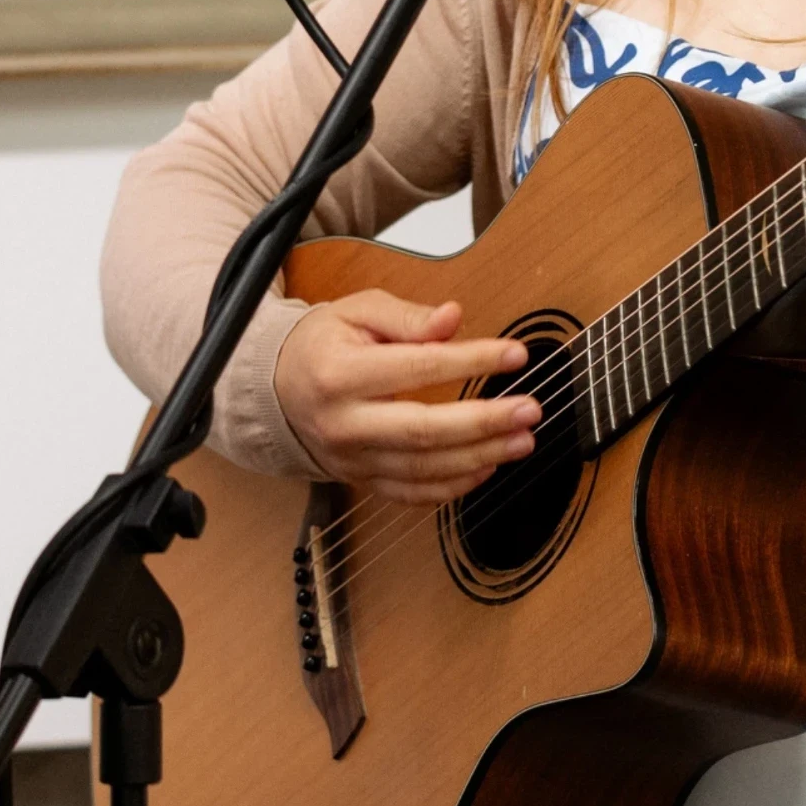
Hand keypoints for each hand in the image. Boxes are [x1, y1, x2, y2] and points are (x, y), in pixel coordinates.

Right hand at [274, 290, 538, 507]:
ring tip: (522, 439)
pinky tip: (486, 467)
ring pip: (424, 468)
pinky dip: (453, 486)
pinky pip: (412, 493)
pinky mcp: (362, 480)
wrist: (277, 391)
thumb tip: (452, 319)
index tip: (514, 354)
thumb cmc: (323, 344)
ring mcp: (352, 459)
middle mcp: (345, 424)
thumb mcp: (357, 311)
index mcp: (340, 374)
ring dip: (480, 456)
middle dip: (484, 422)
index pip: (417, 368)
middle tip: (528, 410)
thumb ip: (406, 317)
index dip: (471, 361)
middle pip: (423, 430)